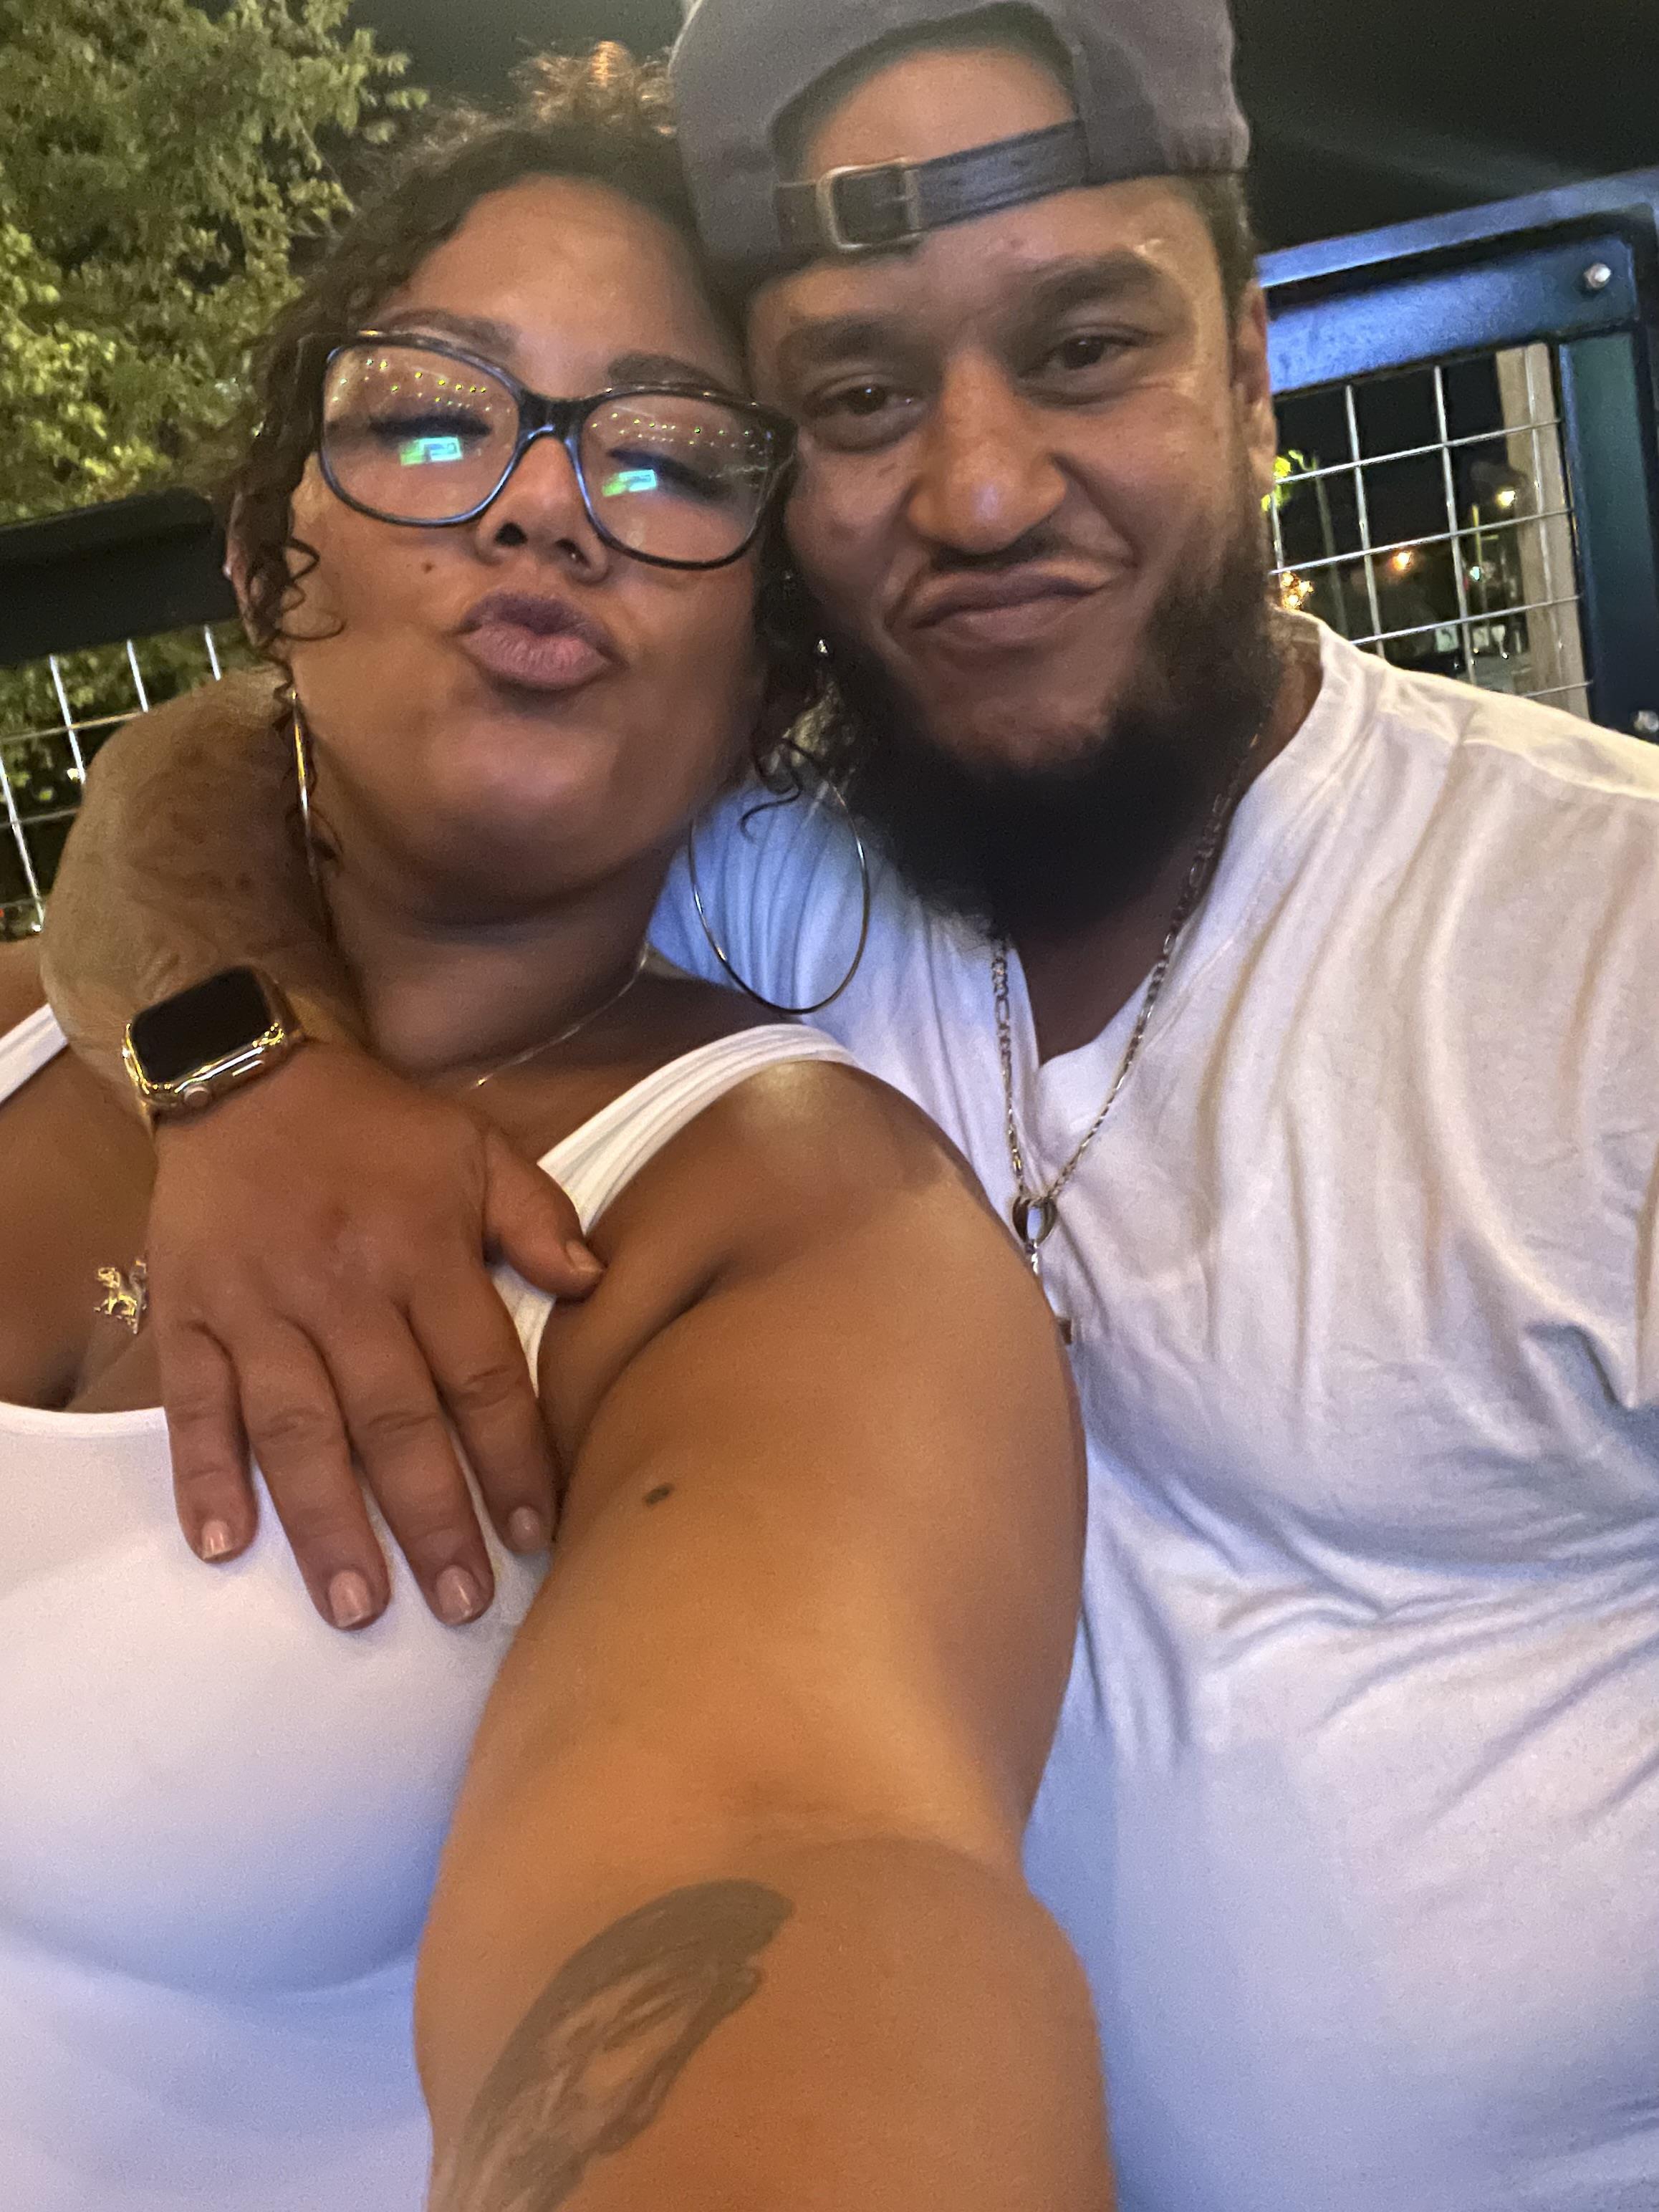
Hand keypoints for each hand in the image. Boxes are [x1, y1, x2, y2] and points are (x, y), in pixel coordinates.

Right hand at [147, 1043, 602, 1628]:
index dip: (512, 1458)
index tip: (536, 1532)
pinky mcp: (188, 1314)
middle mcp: (342, 1289)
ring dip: (328, 1522)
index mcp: (421, 1252)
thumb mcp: (474, 1147)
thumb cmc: (374, 1126)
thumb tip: (596, 1286)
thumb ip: (537, 1218)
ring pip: (296, 1429)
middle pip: (394, 1420)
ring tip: (359, 1605)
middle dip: (432, 1519)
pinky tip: (224, 1545)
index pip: (479, 1375)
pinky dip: (204, 1475)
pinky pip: (194, 1405)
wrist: (242, 1074)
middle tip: (461, 1603)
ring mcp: (257, 1306)